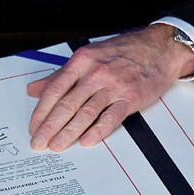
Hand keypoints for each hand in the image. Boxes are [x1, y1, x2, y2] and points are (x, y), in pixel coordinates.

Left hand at [27, 23, 193, 150]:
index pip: (54, 90)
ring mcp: (114, 85)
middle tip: (39, 143)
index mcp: (82, 61)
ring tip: (57, 146)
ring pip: (86, 113)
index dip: (41, 111)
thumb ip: (60, 76)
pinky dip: (98, 130)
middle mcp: (96, 72)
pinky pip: (111, 117)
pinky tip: (87, 141)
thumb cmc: (124, 51)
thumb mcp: (88, 56)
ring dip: (69, 132)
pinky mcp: (131, 97)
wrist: (159, 48)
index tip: (34, 127)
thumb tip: (34, 90)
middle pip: (67, 104)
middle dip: (50, 127)